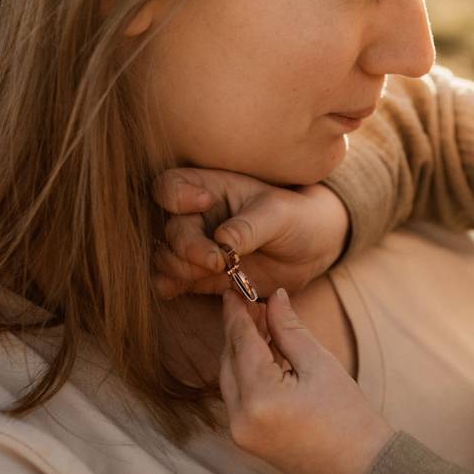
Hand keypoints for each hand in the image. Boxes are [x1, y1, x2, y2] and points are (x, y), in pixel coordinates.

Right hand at [152, 168, 350, 301]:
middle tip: (218, 260)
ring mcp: (195, 247)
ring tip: (216, 271)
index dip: (176, 196)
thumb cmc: (294, 219)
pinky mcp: (198, 275)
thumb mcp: (278, 214)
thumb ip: (250, 226)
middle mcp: (196, 217)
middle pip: (168, 229)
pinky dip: (170, 287)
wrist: (309, 250)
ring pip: (164, 257)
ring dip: (180, 269)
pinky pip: (169, 281)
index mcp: (210, 189)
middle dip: (188, 247)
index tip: (205, 203)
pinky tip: (186, 287)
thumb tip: (221, 241)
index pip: (170, 185)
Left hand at [220, 289, 393, 473]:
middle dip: (238, 330)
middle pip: (229, 361)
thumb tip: (273, 297)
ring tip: (259, 323)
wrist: (362, 468)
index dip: (236, 313)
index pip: (240, 343)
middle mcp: (240, 419)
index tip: (233, 288)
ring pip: (229, 379)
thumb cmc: (349, 416)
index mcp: (259, 399)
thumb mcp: (319, 364)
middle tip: (250, 302)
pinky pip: (238, 397)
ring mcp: (240, 433)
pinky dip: (246, 373)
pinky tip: (263, 354)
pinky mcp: (247, 440)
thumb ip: (289, 329)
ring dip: (241, 350)